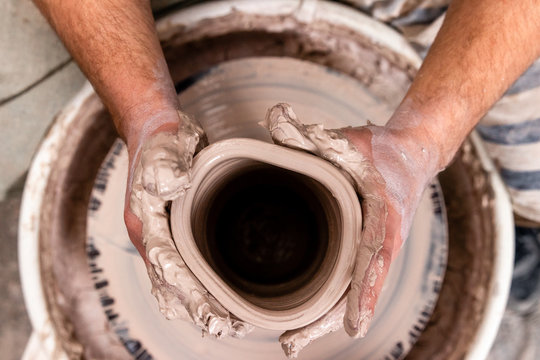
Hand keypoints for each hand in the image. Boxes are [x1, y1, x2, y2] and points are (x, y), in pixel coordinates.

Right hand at [124, 110, 251, 337]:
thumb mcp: (167, 145)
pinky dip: (194, 290)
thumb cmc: (163, 139)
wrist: (155, 131)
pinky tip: (213, 300)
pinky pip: (180, 270)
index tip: (214, 313)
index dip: (190, 292)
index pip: (168, 266)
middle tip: (227, 328)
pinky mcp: (170, 234)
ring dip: (196, 304)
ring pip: (173, 282)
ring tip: (226, 323)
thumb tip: (171, 187)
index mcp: (145, 219)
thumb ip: (167, 166)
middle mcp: (149, 235)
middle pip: (170, 283)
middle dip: (197, 308)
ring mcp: (159, 236)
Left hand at [262, 104, 438, 356]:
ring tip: (293, 343)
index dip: (364, 291)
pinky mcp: (368, 252)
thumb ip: (309, 133)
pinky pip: (352, 283)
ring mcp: (376, 250)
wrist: (409, 156)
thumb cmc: (378, 151)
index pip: (374, 257)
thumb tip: (274, 114)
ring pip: (354, 293)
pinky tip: (312, 322)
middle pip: (359, 289)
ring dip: (326, 320)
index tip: (352, 324)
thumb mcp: (346, 139)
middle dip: (328, 319)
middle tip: (292, 344)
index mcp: (383, 216)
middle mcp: (382, 240)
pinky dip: (334, 305)